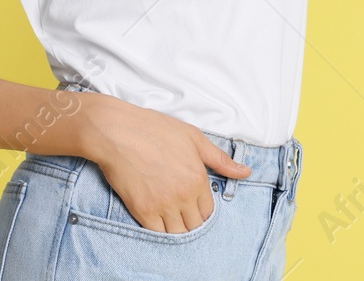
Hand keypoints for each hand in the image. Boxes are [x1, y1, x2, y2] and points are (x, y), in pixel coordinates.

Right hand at [79, 93, 251, 232]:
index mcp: (198, 178)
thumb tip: (246, 172)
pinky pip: (157, 234)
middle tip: (181, 210)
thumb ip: (221, 160)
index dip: (202, 209)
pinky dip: (159, 230)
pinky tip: (156, 219)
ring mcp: (162, 205)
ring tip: (169, 215)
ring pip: (178, 233)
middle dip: (191, 220)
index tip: (193, 203)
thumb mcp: (194, 138)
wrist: (117, 132)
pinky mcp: (142, 211)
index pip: (209, 211)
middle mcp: (183, 195)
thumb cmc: (155, 130)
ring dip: (176, 227)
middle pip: (195, 225)